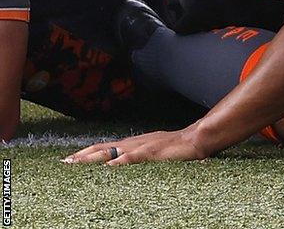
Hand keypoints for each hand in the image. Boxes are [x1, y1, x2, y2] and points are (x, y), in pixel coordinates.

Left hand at [62, 128, 207, 165]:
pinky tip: (110, 166)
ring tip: (77, 163)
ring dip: (93, 157)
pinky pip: (134, 156)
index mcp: (134, 143)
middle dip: (83, 155)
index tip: (71, 159)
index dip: (87, 152)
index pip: (105, 146)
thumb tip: (124, 166)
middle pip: (103, 147)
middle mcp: (135, 142)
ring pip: (113, 150)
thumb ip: (141, 157)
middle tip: (65, 162)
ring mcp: (143, 146)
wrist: (199, 138)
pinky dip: (121, 160)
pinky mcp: (154, 152)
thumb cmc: (179, 148)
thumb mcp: (155, 152)